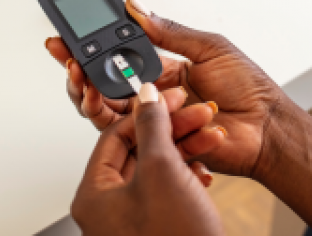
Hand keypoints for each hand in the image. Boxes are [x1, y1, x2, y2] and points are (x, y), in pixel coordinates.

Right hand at [46, 0, 289, 177]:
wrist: (267, 126)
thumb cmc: (249, 88)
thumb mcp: (211, 48)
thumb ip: (172, 33)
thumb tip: (138, 8)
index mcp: (167, 71)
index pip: (121, 59)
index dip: (95, 49)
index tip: (70, 38)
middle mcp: (157, 97)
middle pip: (107, 88)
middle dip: (81, 75)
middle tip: (68, 62)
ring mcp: (157, 122)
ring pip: (110, 114)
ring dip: (90, 99)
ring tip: (84, 86)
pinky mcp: (162, 145)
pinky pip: (131, 138)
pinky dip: (117, 124)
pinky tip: (107, 107)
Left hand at [72, 83, 223, 235]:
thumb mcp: (163, 170)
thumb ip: (152, 127)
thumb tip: (145, 96)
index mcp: (96, 194)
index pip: (115, 136)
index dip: (146, 112)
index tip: (171, 97)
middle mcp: (111, 204)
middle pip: (140, 148)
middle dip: (174, 129)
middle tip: (198, 113)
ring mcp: (136, 214)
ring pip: (159, 164)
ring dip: (187, 147)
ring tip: (212, 135)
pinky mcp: (159, 220)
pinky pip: (170, 184)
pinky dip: (189, 171)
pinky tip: (206, 168)